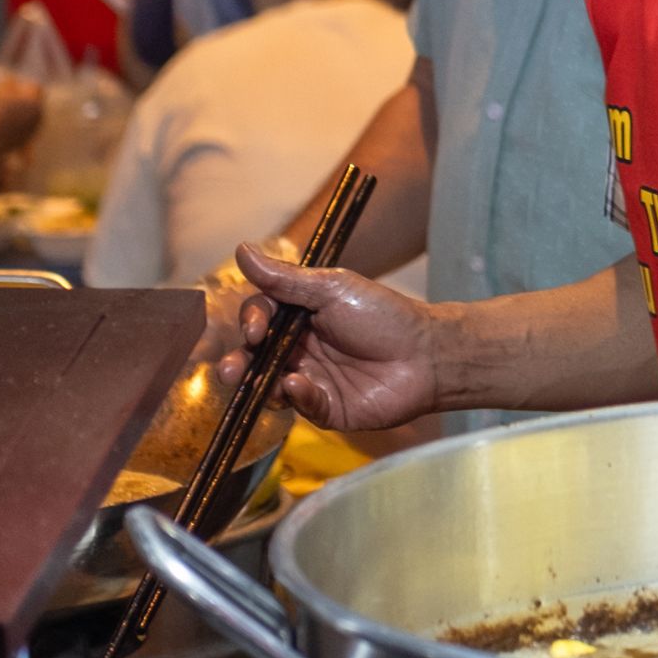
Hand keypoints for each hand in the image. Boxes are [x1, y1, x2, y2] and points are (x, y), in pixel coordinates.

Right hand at [218, 242, 440, 430]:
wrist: (426, 353)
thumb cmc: (384, 316)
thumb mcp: (332, 289)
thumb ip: (285, 278)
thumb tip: (241, 250)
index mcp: (301, 318)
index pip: (260, 319)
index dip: (251, 322)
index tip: (254, 328)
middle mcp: (301, 350)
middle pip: (256, 358)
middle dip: (237, 363)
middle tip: (230, 369)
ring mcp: (312, 380)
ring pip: (269, 386)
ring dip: (257, 384)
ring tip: (253, 380)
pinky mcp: (326, 408)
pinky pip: (301, 406)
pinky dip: (295, 397)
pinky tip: (297, 385)